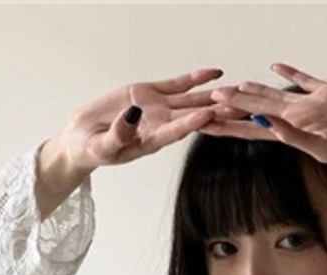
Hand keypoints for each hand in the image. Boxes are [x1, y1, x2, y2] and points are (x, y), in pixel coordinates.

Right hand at [56, 68, 229, 175]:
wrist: (85, 137)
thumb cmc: (93, 148)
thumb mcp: (102, 147)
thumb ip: (118, 134)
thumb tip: (133, 116)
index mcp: (151, 141)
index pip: (175, 131)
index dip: (192, 123)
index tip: (208, 115)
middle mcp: (161, 124)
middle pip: (193, 117)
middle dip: (217, 111)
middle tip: (241, 106)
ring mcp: (159, 108)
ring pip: (192, 100)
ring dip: (213, 95)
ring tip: (238, 90)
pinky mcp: (152, 93)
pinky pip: (178, 85)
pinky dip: (196, 79)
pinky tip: (215, 74)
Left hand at [197, 61, 326, 177]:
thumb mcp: (324, 148)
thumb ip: (294, 136)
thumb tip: (266, 124)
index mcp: (291, 133)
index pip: (250, 130)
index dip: (227, 126)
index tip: (205, 122)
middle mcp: (296, 119)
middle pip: (256, 111)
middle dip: (233, 107)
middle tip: (209, 100)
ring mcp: (311, 106)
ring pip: (275, 95)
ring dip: (254, 91)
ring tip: (234, 85)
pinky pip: (302, 80)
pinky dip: (288, 72)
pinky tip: (276, 65)